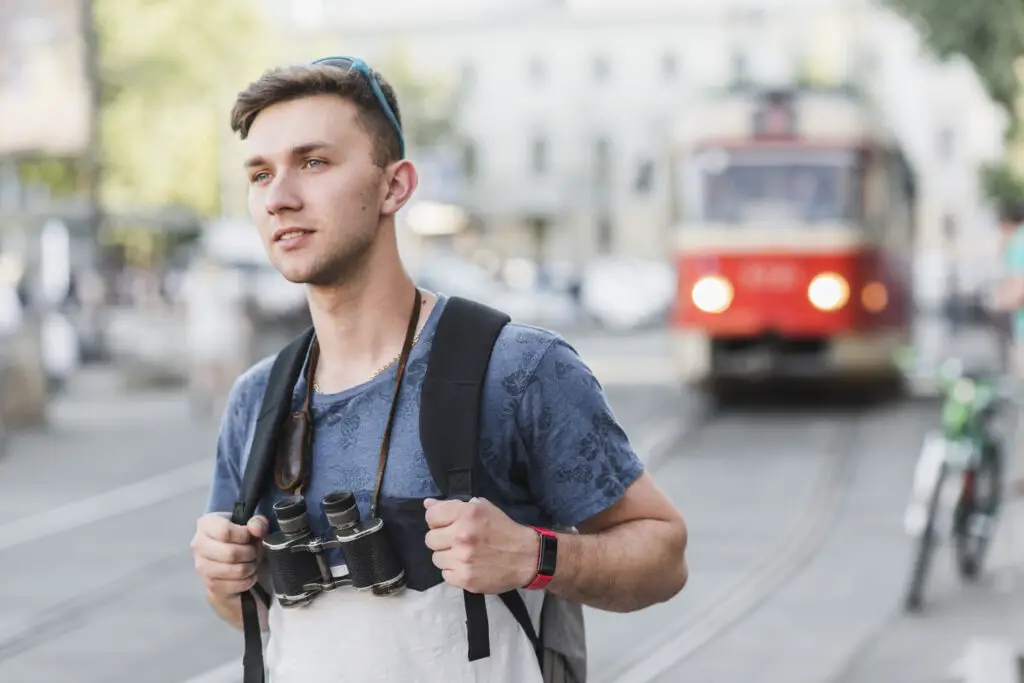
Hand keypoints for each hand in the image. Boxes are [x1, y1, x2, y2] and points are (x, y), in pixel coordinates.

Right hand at [190, 512, 268, 599]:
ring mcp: (202, 567)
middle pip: (231, 553)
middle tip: (255, 551)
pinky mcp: (210, 585)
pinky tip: (249, 574)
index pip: (225, 532)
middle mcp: (199, 545)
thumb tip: (257, 529)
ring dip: (251, 567)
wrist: (228, 557)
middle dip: (251, 553)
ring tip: (252, 562)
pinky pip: (236, 585)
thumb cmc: (239, 536)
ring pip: (236, 571)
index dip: (244, 535)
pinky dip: (249, 580)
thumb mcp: (251, 524)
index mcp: (206, 524)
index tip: (251, 536)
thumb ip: (257, 522)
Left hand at [424, 497, 538, 593]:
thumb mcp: (482, 508)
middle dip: (442, 539)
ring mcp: (462, 559)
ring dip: (448, 557)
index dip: (437, 520)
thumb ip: (453, 505)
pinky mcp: (465, 579)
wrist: (526, 557)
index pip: (431, 516)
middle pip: (430, 539)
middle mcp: (462, 535)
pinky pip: (445, 575)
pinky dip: (454, 572)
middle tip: (457, 541)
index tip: (447, 524)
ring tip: (464, 555)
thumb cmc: (503, 529)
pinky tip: (468, 566)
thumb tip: (427, 504)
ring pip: (436, 558)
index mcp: (466, 514)